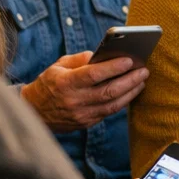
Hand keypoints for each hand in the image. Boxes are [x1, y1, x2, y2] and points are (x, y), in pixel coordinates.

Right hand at [22, 51, 148, 131]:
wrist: (34, 112)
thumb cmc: (49, 83)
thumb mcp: (58, 66)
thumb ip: (80, 59)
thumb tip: (104, 55)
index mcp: (65, 83)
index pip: (94, 74)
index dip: (113, 67)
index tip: (130, 60)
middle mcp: (74, 100)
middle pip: (109, 91)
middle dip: (130, 80)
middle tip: (144, 70)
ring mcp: (81, 114)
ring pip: (113, 104)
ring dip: (131, 92)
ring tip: (141, 80)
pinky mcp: (86, 123)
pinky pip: (109, 112)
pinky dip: (122, 101)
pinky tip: (130, 91)